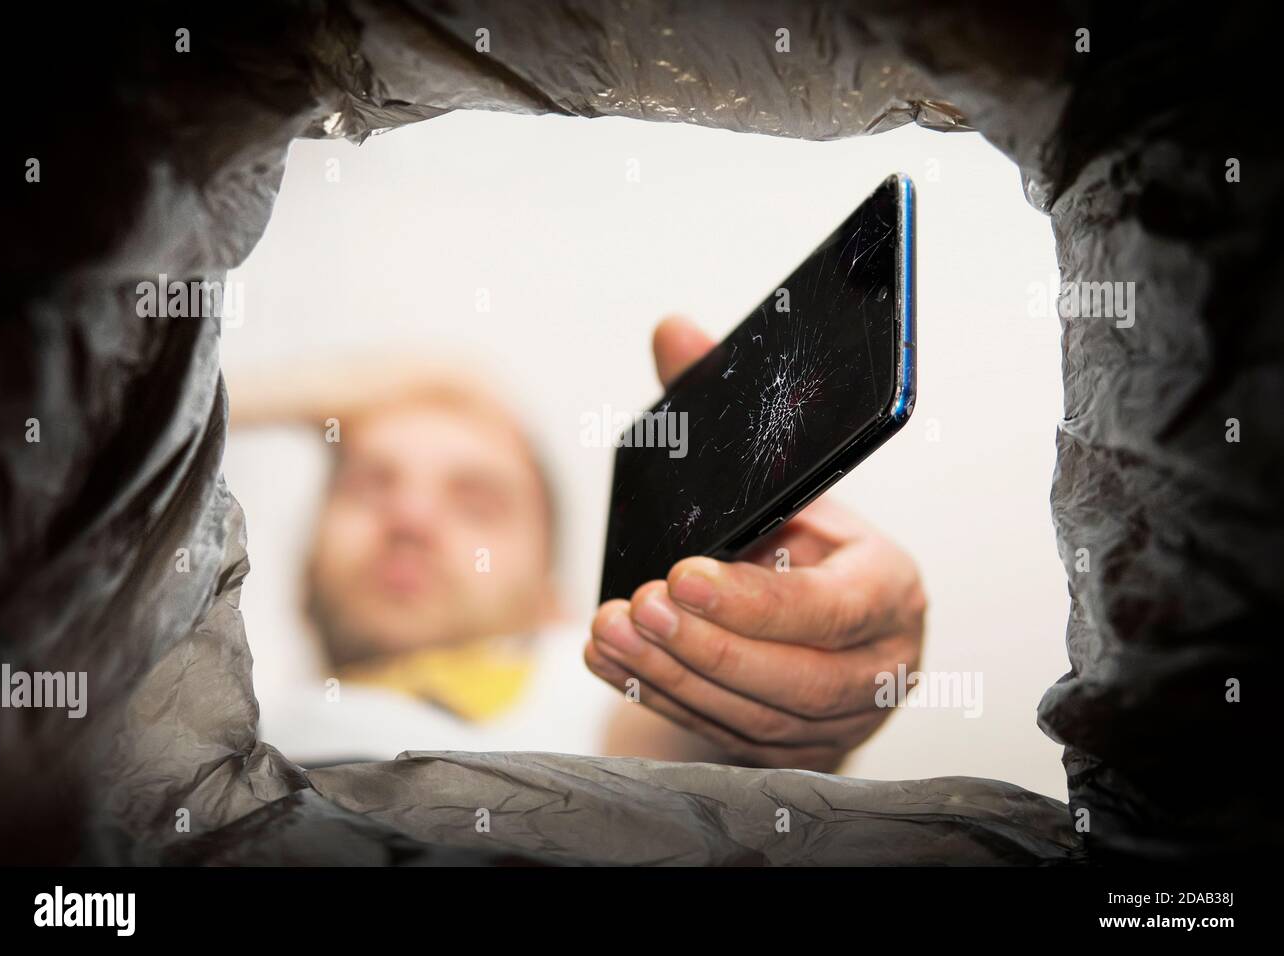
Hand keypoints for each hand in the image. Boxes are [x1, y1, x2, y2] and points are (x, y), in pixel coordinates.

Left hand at [586, 317, 925, 771]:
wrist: (820, 628)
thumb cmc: (802, 542)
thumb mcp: (781, 479)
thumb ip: (722, 409)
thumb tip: (670, 330)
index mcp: (887, 587)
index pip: (833, 607)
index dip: (757, 599)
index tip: (681, 572)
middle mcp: (875, 662)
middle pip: (795, 675)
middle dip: (705, 643)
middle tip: (636, 606)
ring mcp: (835, 718)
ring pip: (753, 712)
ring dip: (672, 674)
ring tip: (610, 629)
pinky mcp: (790, 749)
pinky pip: (723, 731)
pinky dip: (661, 696)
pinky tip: (610, 660)